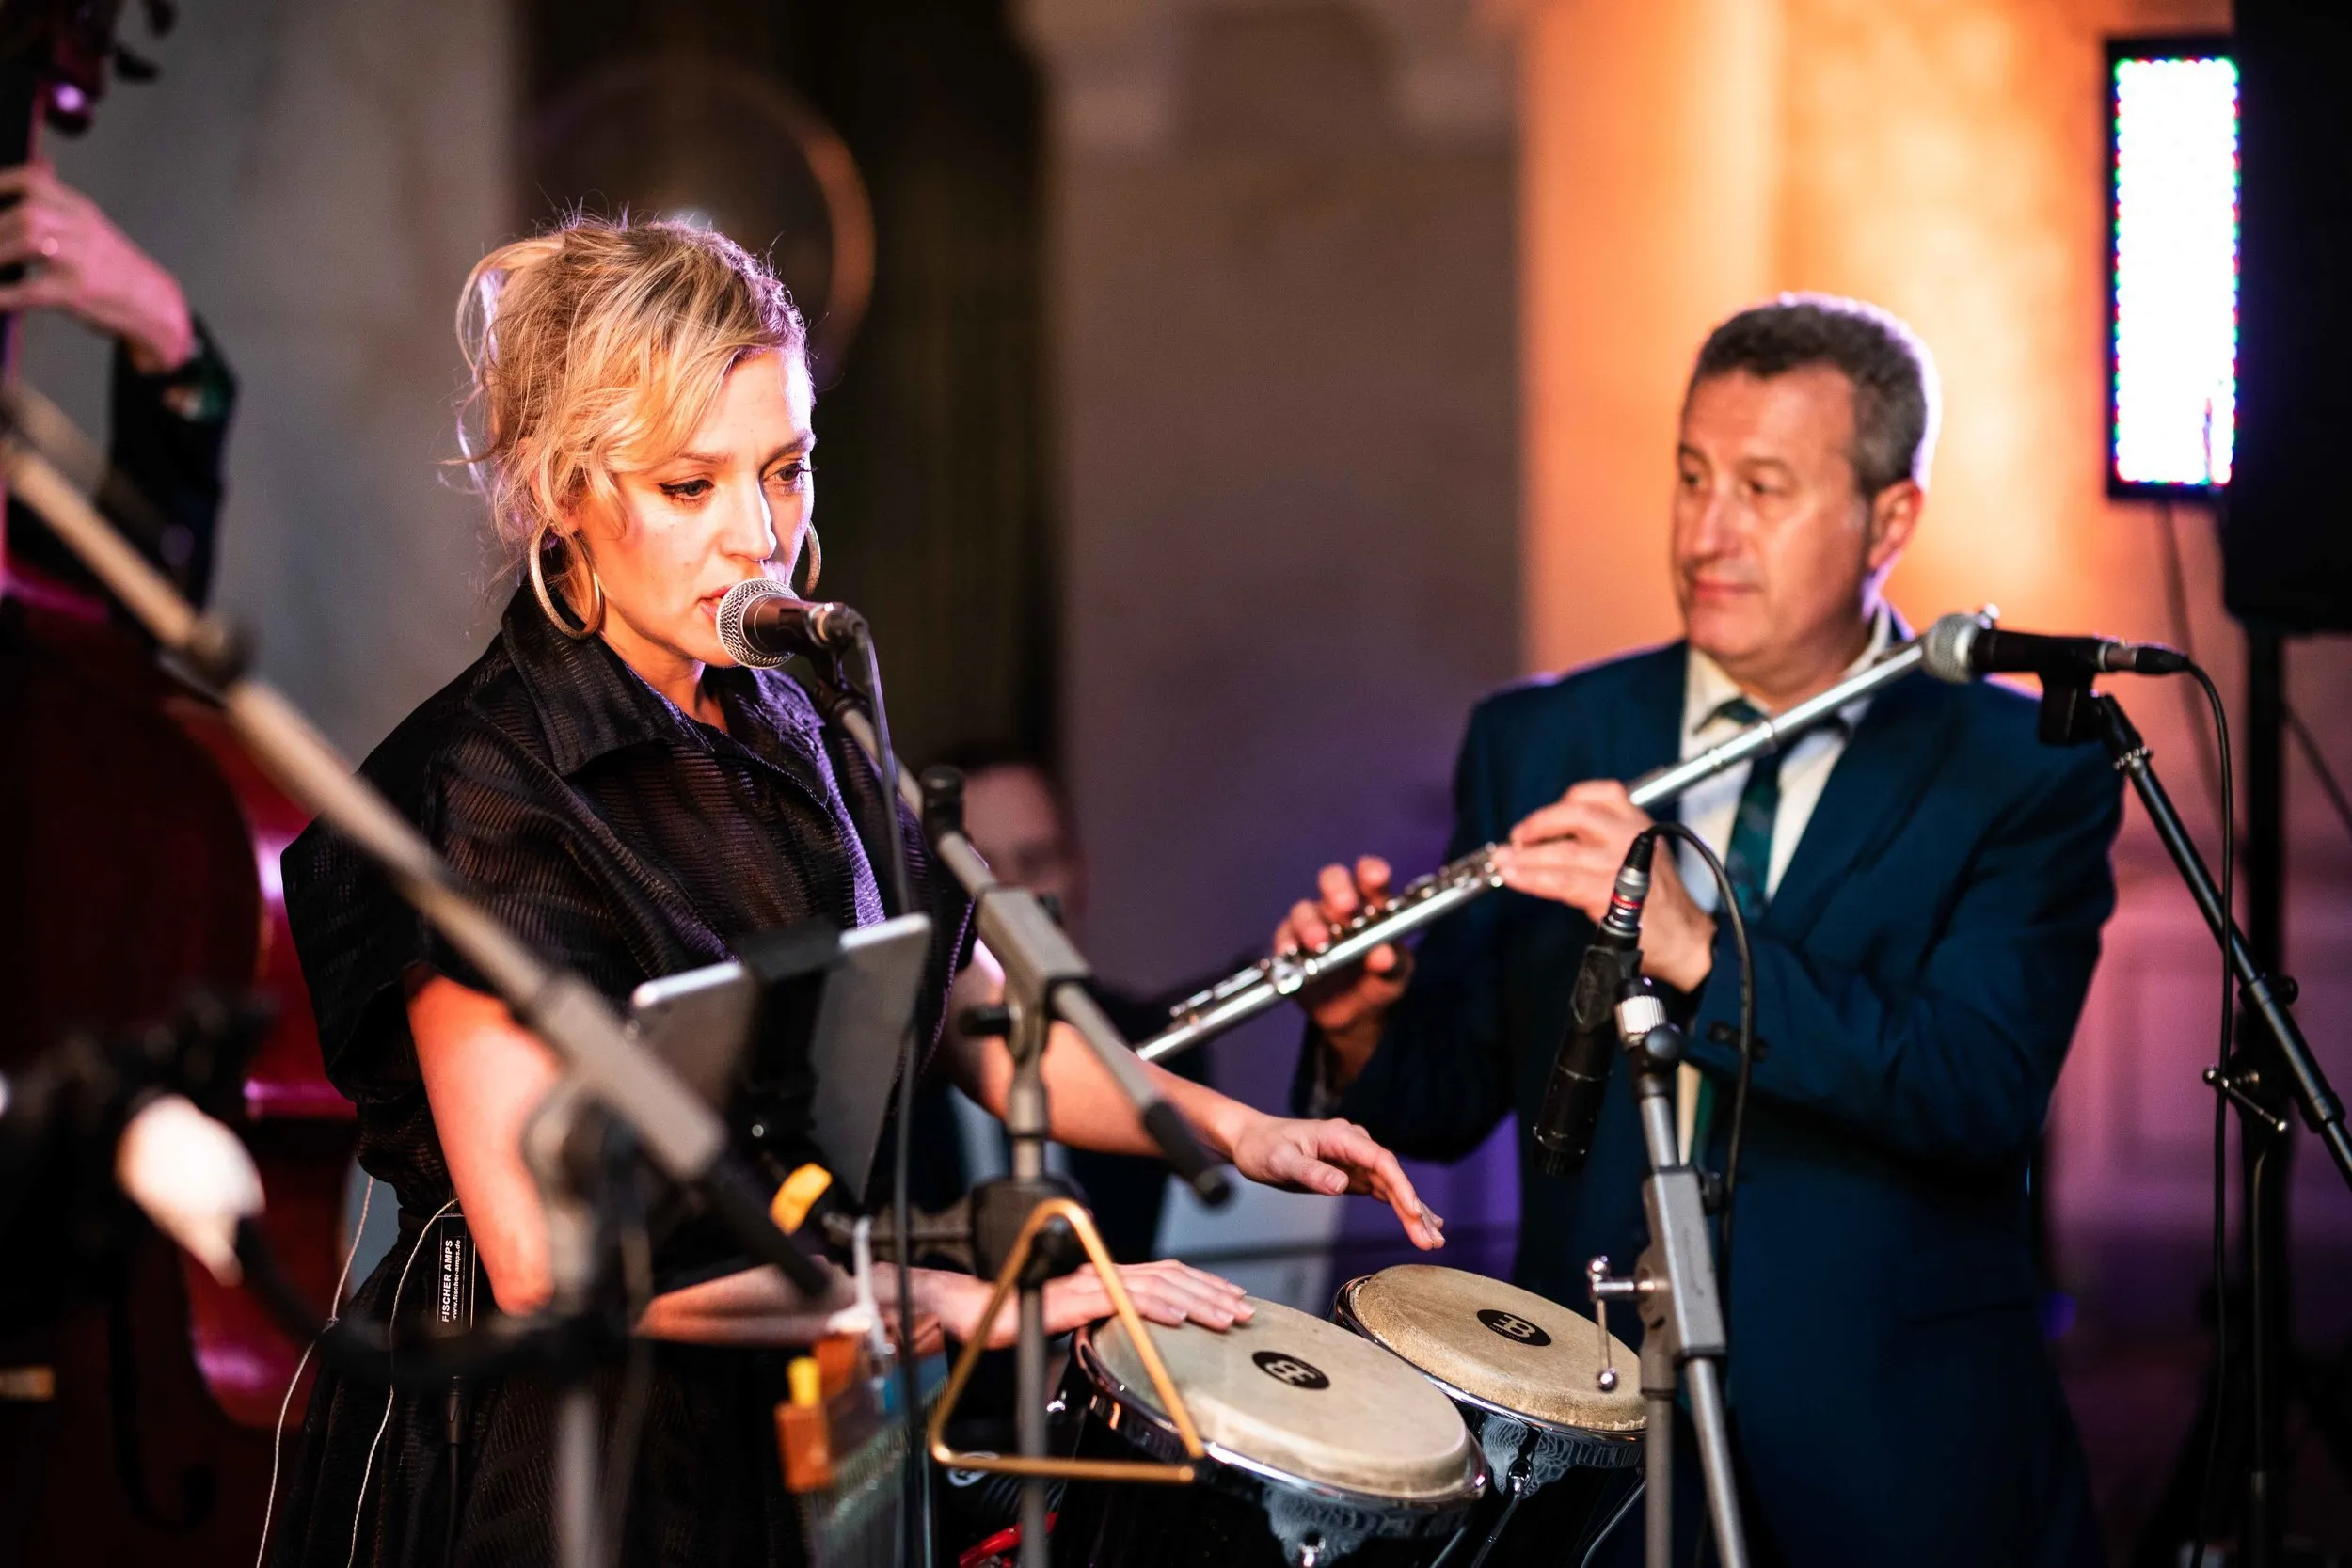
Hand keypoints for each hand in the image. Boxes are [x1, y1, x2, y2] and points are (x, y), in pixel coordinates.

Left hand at [0, 163, 193, 373]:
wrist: (155, 306)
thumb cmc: (116, 269)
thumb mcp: (91, 224)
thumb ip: (59, 198)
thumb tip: (39, 163)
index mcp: (80, 210)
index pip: (33, 182)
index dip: (1, 185)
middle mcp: (82, 230)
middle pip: (27, 213)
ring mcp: (81, 260)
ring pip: (29, 241)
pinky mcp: (77, 291)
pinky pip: (30, 289)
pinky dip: (4, 295)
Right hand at [917, 1260, 1251, 1345]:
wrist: (971, 1310)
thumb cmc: (1018, 1314)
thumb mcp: (1076, 1320)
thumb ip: (1105, 1318)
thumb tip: (1139, 1332)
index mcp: (1106, 1276)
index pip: (1167, 1275)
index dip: (1203, 1285)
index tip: (1234, 1300)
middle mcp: (1102, 1273)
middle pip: (1170, 1278)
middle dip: (1212, 1294)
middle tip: (1245, 1311)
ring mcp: (1089, 1283)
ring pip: (1155, 1287)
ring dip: (1196, 1302)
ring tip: (1224, 1317)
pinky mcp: (1073, 1299)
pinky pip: (1121, 1301)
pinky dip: (1154, 1308)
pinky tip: (1178, 1320)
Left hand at [1228, 1112, 1444, 1250]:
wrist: (1251, 1141)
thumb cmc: (1263, 1147)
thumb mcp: (1282, 1161)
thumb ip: (1312, 1172)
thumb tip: (1341, 1185)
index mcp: (1342, 1137)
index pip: (1381, 1162)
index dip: (1401, 1188)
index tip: (1414, 1213)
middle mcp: (1354, 1145)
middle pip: (1393, 1177)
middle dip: (1414, 1208)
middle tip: (1432, 1239)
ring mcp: (1355, 1160)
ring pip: (1391, 1186)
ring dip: (1413, 1212)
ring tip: (1433, 1239)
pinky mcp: (1351, 1174)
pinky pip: (1382, 1191)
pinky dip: (1400, 1207)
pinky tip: (1418, 1221)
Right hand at [1274, 856, 1411, 1078]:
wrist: (1354, 1018)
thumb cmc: (1379, 984)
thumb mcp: (1394, 978)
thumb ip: (1392, 967)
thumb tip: (1383, 956)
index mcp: (1372, 907)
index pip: (1371, 878)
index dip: (1371, 871)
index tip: (1377, 879)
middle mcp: (1340, 909)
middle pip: (1332, 880)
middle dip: (1337, 889)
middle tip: (1345, 907)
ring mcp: (1313, 924)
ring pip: (1304, 909)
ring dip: (1311, 923)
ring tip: (1319, 943)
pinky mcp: (1291, 945)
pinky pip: (1284, 936)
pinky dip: (1287, 943)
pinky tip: (1292, 954)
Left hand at [1496, 780, 1715, 991]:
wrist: (1685, 939)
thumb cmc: (1659, 901)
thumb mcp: (1639, 856)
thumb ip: (1602, 842)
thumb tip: (1549, 842)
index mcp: (1638, 822)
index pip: (1598, 794)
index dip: (1563, 803)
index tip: (1541, 820)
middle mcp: (1631, 836)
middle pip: (1577, 814)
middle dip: (1539, 824)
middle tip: (1515, 839)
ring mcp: (1621, 864)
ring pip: (1564, 852)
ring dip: (1526, 857)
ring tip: (1503, 861)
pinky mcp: (1610, 893)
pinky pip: (1562, 881)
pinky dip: (1533, 878)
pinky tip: (1516, 878)